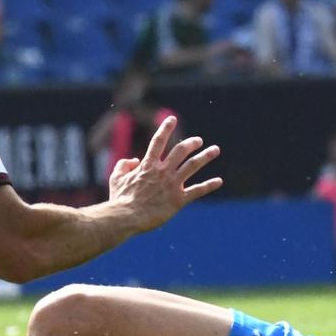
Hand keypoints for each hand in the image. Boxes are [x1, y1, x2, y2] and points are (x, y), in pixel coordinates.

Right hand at [108, 115, 221, 230]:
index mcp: (148, 165)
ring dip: (205, 156)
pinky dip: (209, 185)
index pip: (158, 141)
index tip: (172, 119)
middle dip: (191, 143)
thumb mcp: (116, 178)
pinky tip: (219, 181)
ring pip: (193, 166)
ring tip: (215, 150)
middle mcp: (163, 171)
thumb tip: (135, 160)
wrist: (127, 217)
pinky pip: (197, 190)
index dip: (165, 128)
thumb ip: (124, 165)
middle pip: (181, 151)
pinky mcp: (179, 200)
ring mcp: (172, 184)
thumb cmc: (120, 199)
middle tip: (198, 140)